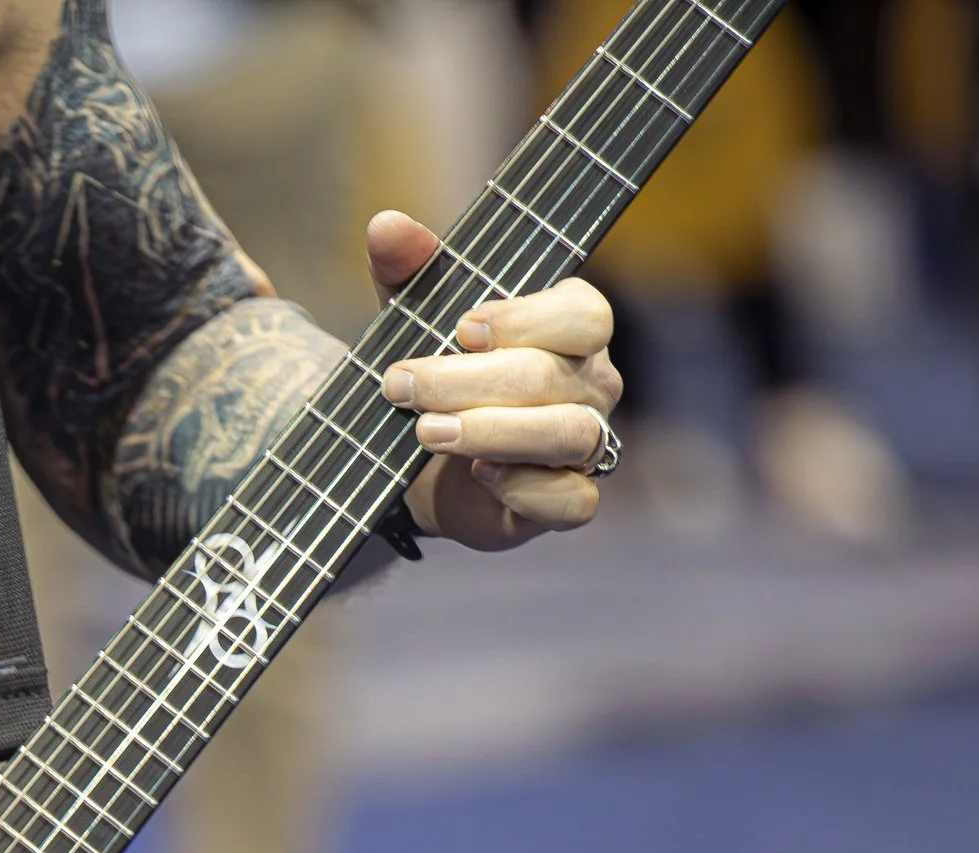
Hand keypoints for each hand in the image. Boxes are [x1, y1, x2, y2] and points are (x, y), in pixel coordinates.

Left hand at [367, 210, 622, 549]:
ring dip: (490, 431)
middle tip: (400, 386)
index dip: (525, 320)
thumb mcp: (415, 318)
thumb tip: (387, 225)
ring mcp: (586, 444)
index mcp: (572, 326)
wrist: (421, 466)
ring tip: (426, 432)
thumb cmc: (437, 378)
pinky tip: (479, 474)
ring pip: (565, 433)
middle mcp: (592, 382)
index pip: (582, 314)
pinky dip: (526, 488)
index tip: (460, 330)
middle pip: (550, 376)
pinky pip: (572, 501)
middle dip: (464, 381)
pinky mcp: (565, 501)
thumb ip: (408, 271)